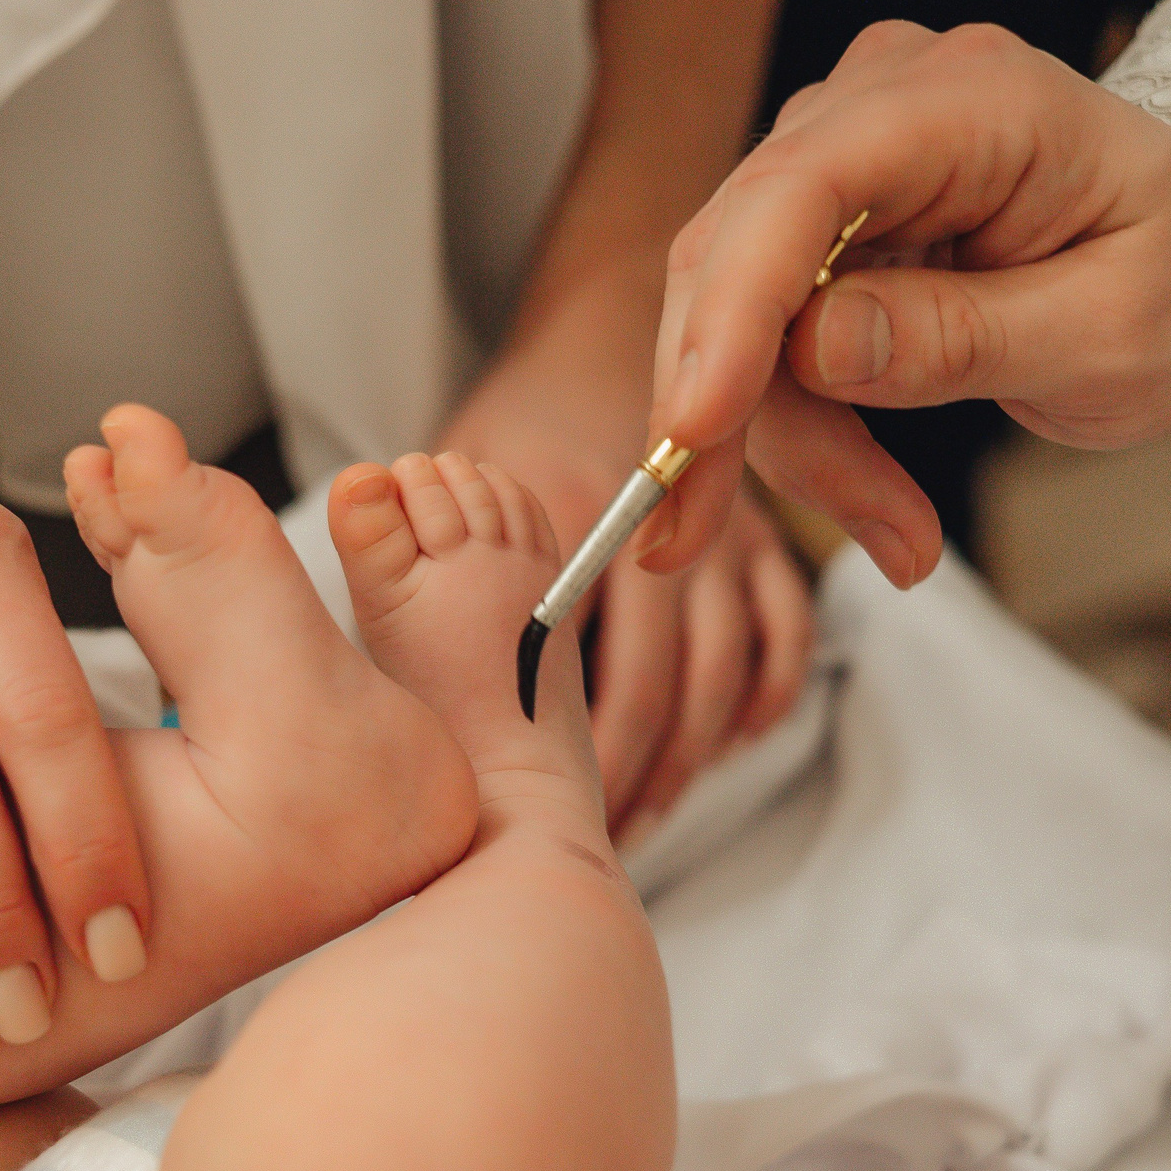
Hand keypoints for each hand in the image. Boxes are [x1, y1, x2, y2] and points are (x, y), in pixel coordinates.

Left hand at [440, 321, 814, 837]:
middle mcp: (661, 532)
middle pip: (657, 686)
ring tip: (643, 814)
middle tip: (592, 836)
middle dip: (627, 773)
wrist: (606, 334)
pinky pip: (784, 638)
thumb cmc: (520, 419)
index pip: (579, 660)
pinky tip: (720, 749)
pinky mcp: (764, 541)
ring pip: (722, 676)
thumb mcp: (452, 476)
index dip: (568, 748)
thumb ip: (409, 546)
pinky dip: (762, 701)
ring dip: (688, 760)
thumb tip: (386, 626)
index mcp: (574, 519)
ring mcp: (723, 537)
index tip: (537, 811)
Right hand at [639, 20, 1170, 579]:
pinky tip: (869, 493)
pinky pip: (758, 335)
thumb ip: (968, 337)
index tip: (696, 429)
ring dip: (773, 439)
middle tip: (724, 539)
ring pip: (729, 311)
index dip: (733, 311)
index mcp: (976, 101)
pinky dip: (792, 427)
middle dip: (726, 413)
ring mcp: (840, 157)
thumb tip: (817, 349)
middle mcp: (882, 104)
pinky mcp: (821, 221)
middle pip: (737, 256)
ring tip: (891, 530)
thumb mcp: (1115, 334)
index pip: (804, 188)